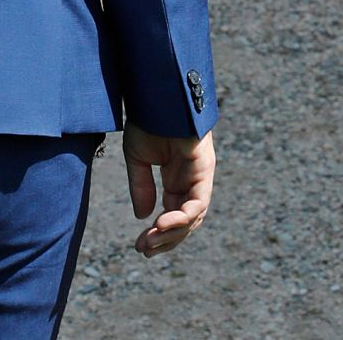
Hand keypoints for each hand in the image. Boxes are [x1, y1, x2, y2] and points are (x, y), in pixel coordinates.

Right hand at [123, 123, 214, 256]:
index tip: (139, 246)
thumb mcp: (138, 158)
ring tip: (150, 240)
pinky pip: (199, 201)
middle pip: (185, 222)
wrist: (157, 94)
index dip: (158, 234)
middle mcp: (191, 180)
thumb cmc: (148, 119)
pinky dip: (182, 217)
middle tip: (144, 250)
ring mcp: (200, 175)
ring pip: (193, 217)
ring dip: (172, 233)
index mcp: (177, 179)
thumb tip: (143, 217)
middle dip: (165, 240)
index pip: (173, 216)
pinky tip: (161, 223)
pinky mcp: (204, 167)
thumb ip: (141, 186)